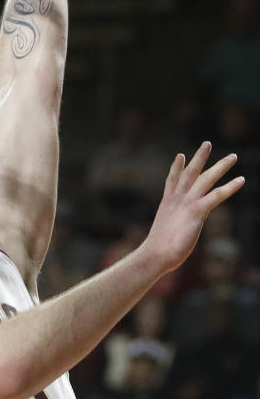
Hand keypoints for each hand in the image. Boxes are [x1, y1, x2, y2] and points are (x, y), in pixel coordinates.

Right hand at [142, 143, 243, 276]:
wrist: (156, 254)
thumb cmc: (158, 250)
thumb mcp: (163, 232)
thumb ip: (170, 227)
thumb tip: (167, 238)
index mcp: (168, 203)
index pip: (172, 180)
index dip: (176, 167)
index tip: (180, 156)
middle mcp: (177, 199)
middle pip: (191, 173)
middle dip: (200, 158)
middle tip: (207, 144)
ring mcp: (187, 203)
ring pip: (206, 179)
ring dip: (220, 166)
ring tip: (233, 156)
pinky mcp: (197, 212)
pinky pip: (216, 196)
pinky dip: (229, 187)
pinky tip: (241, 180)